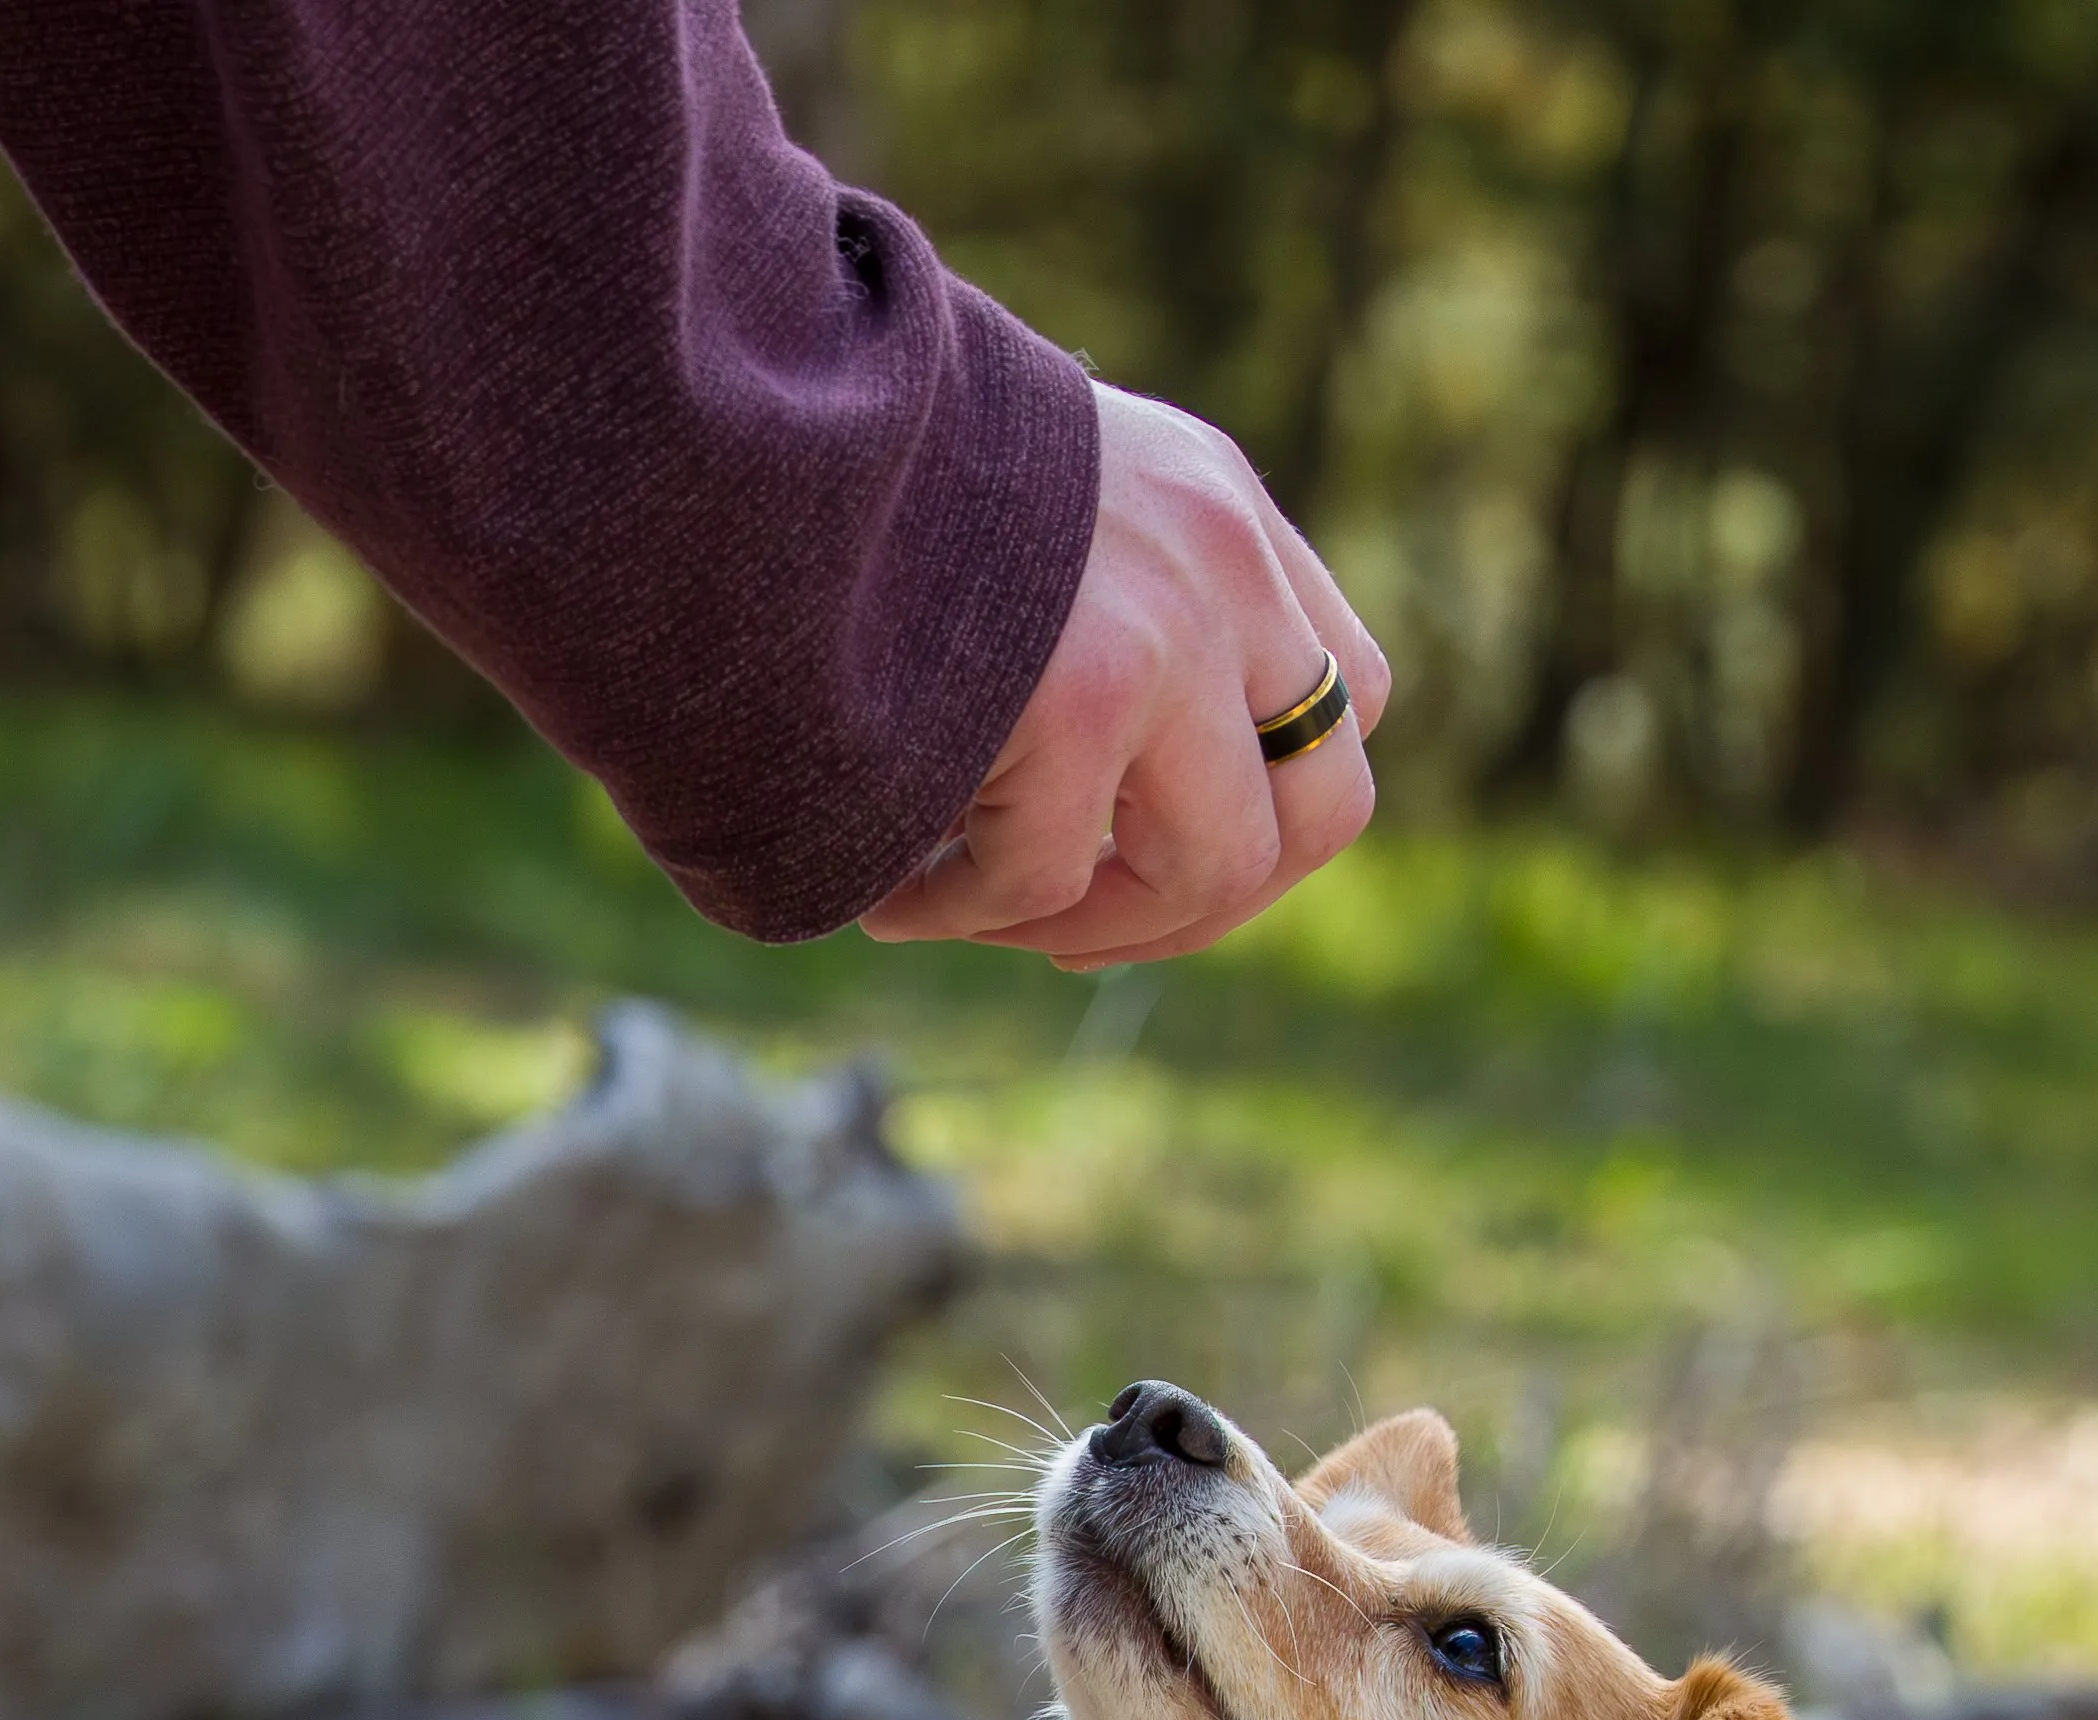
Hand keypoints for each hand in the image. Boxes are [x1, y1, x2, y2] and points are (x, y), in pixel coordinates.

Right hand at [861, 382, 1382, 968]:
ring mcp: (1171, 625)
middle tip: (1078, 932)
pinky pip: (1046, 879)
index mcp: (1213, 500)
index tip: (1149, 848)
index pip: (1345, 692)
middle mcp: (1223, 556)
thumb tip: (1107, 812)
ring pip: (1214, 870)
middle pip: (1329, 807)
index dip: (1268, 807)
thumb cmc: (849, 472)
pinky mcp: (1086, 695)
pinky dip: (959, 913)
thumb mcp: (1019, 508)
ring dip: (1087, 928)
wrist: (752, 408)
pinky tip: (884, 894)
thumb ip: (1098, 607)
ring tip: (960, 909)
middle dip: (1207, 905)